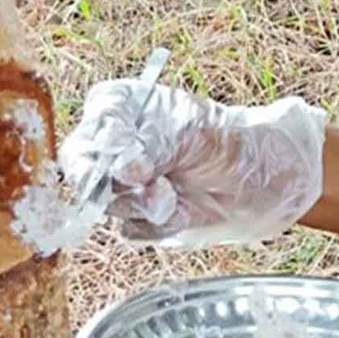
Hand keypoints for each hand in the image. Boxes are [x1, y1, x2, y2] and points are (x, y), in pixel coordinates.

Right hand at [58, 79, 326, 246]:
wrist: (257, 180)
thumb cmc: (224, 140)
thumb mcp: (189, 131)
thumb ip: (150, 145)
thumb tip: (124, 171)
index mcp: (122, 107)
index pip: (94, 123)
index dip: (109, 147)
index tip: (139, 165)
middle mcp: (114, 144)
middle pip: (81, 168)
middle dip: (113, 184)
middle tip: (149, 187)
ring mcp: (122, 183)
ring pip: (106, 203)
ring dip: (145, 204)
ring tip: (178, 194)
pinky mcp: (136, 217)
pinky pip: (129, 230)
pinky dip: (158, 226)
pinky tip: (183, 213)